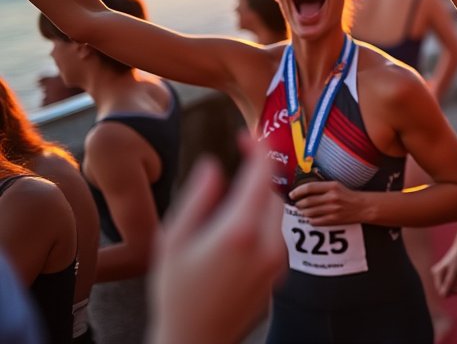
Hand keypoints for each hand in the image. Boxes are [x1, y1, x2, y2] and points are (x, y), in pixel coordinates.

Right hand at [148, 139, 284, 343]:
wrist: (194, 339)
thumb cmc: (175, 293)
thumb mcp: (173, 240)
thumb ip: (197, 197)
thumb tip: (214, 165)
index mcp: (239, 231)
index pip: (262, 176)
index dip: (259, 149)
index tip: (247, 136)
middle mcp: (267, 245)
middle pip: (271, 194)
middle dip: (255, 181)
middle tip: (230, 178)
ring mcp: (278, 262)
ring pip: (275, 216)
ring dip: (256, 206)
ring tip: (221, 221)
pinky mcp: (280, 274)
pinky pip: (275, 238)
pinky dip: (259, 228)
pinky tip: (229, 245)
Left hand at [289, 179, 370, 226]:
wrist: (363, 207)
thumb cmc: (348, 195)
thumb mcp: (337, 186)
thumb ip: (322, 187)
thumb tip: (303, 191)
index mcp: (332, 186)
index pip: (309, 188)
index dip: (297, 191)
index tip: (292, 195)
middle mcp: (331, 197)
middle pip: (307, 201)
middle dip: (298, 204)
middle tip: (297, 204)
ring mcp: (332, 210)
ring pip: (309, 212)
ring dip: (303, 212)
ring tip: (303, 211)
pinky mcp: (333, 220)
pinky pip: (315, 221)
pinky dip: (310, 220)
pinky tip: (312, 217)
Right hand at [432, 244, 456, 296]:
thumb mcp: (454, 271)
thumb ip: (448, 282)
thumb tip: (442, 295)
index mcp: (437, 274)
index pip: (441, 291)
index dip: (450, 291)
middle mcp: (439, 277)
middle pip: (445, 292)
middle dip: (454, 290)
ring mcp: (444, 278)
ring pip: (449, 291)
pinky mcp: (450, 278)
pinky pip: (453, 288)